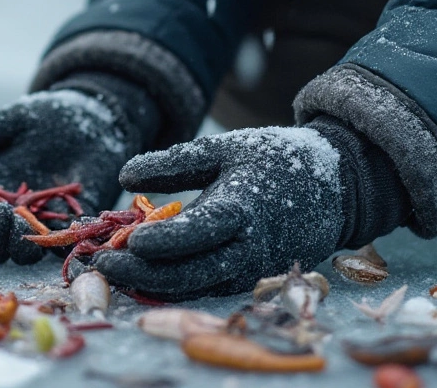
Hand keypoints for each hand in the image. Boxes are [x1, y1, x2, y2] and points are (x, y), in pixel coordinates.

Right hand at [0, 77, 156, 264]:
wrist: (93, 121)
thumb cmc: (47, 118)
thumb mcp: (13, 121)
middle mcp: (8, 212)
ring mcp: (40, 223)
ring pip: (22, 250)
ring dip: (20, 245)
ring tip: (27, 223)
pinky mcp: (72, 226)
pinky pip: (63, 244)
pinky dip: (60, 243)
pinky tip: (65, 229)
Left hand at [93, 117, 409, 300]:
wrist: (334, 188)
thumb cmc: (272, 161)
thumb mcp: (225, 149)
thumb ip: (175, 162)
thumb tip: (125, 176)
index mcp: (244, 207)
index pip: (199, 232)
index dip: (164, 241)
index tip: (129, 240)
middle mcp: (249, 247)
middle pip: (193, 272)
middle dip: (144, 274)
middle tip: (103, 264)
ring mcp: (252, 269)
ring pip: (197, 287)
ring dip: (153, 285)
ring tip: (113, 272)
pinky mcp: (251, 279)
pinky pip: (208, 288)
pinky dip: (174, 286)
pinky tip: (141, 277)